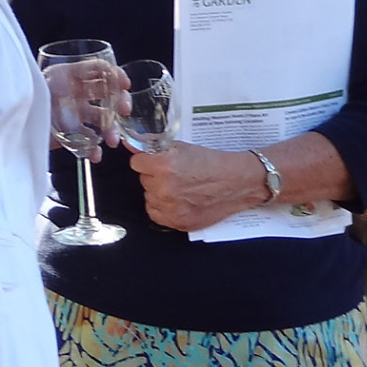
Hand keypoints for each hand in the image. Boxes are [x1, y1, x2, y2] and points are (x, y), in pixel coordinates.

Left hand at [132, 141, 266, 229]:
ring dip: (159, 192)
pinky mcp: (178, 222)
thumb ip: (153, 147)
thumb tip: (128, 144)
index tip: (158, 161)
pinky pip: (156, 213)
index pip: (136, 163)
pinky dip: (164, 207)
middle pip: (144, 180)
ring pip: (149, 197)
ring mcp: (171, 207)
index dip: (148, 161)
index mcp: (164, 166)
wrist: (237, 182)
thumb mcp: (182, 147)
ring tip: (181, 187)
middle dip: (155, 176)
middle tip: (176, 174)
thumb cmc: (212, 163)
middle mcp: (164, 188)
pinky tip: (179, 200)